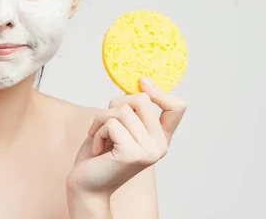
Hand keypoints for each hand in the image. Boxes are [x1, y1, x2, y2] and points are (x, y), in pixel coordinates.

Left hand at [67, 77, 186, 198]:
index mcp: (160, 137)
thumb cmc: (101, 153)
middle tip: (105, 123)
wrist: (87, 184)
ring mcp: (149, 151)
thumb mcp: (120, 125)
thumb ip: (132, 109)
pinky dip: (98, 131)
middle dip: (115, 104)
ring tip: (99, 138)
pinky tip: (98, 149)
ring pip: (123, 111)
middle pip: (142, 99)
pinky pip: (111, 123)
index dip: (160, 91)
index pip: (177, 107)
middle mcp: (160, 145)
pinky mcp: (132, 154)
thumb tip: (141, 82)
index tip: (143, 83)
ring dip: (102, 120)